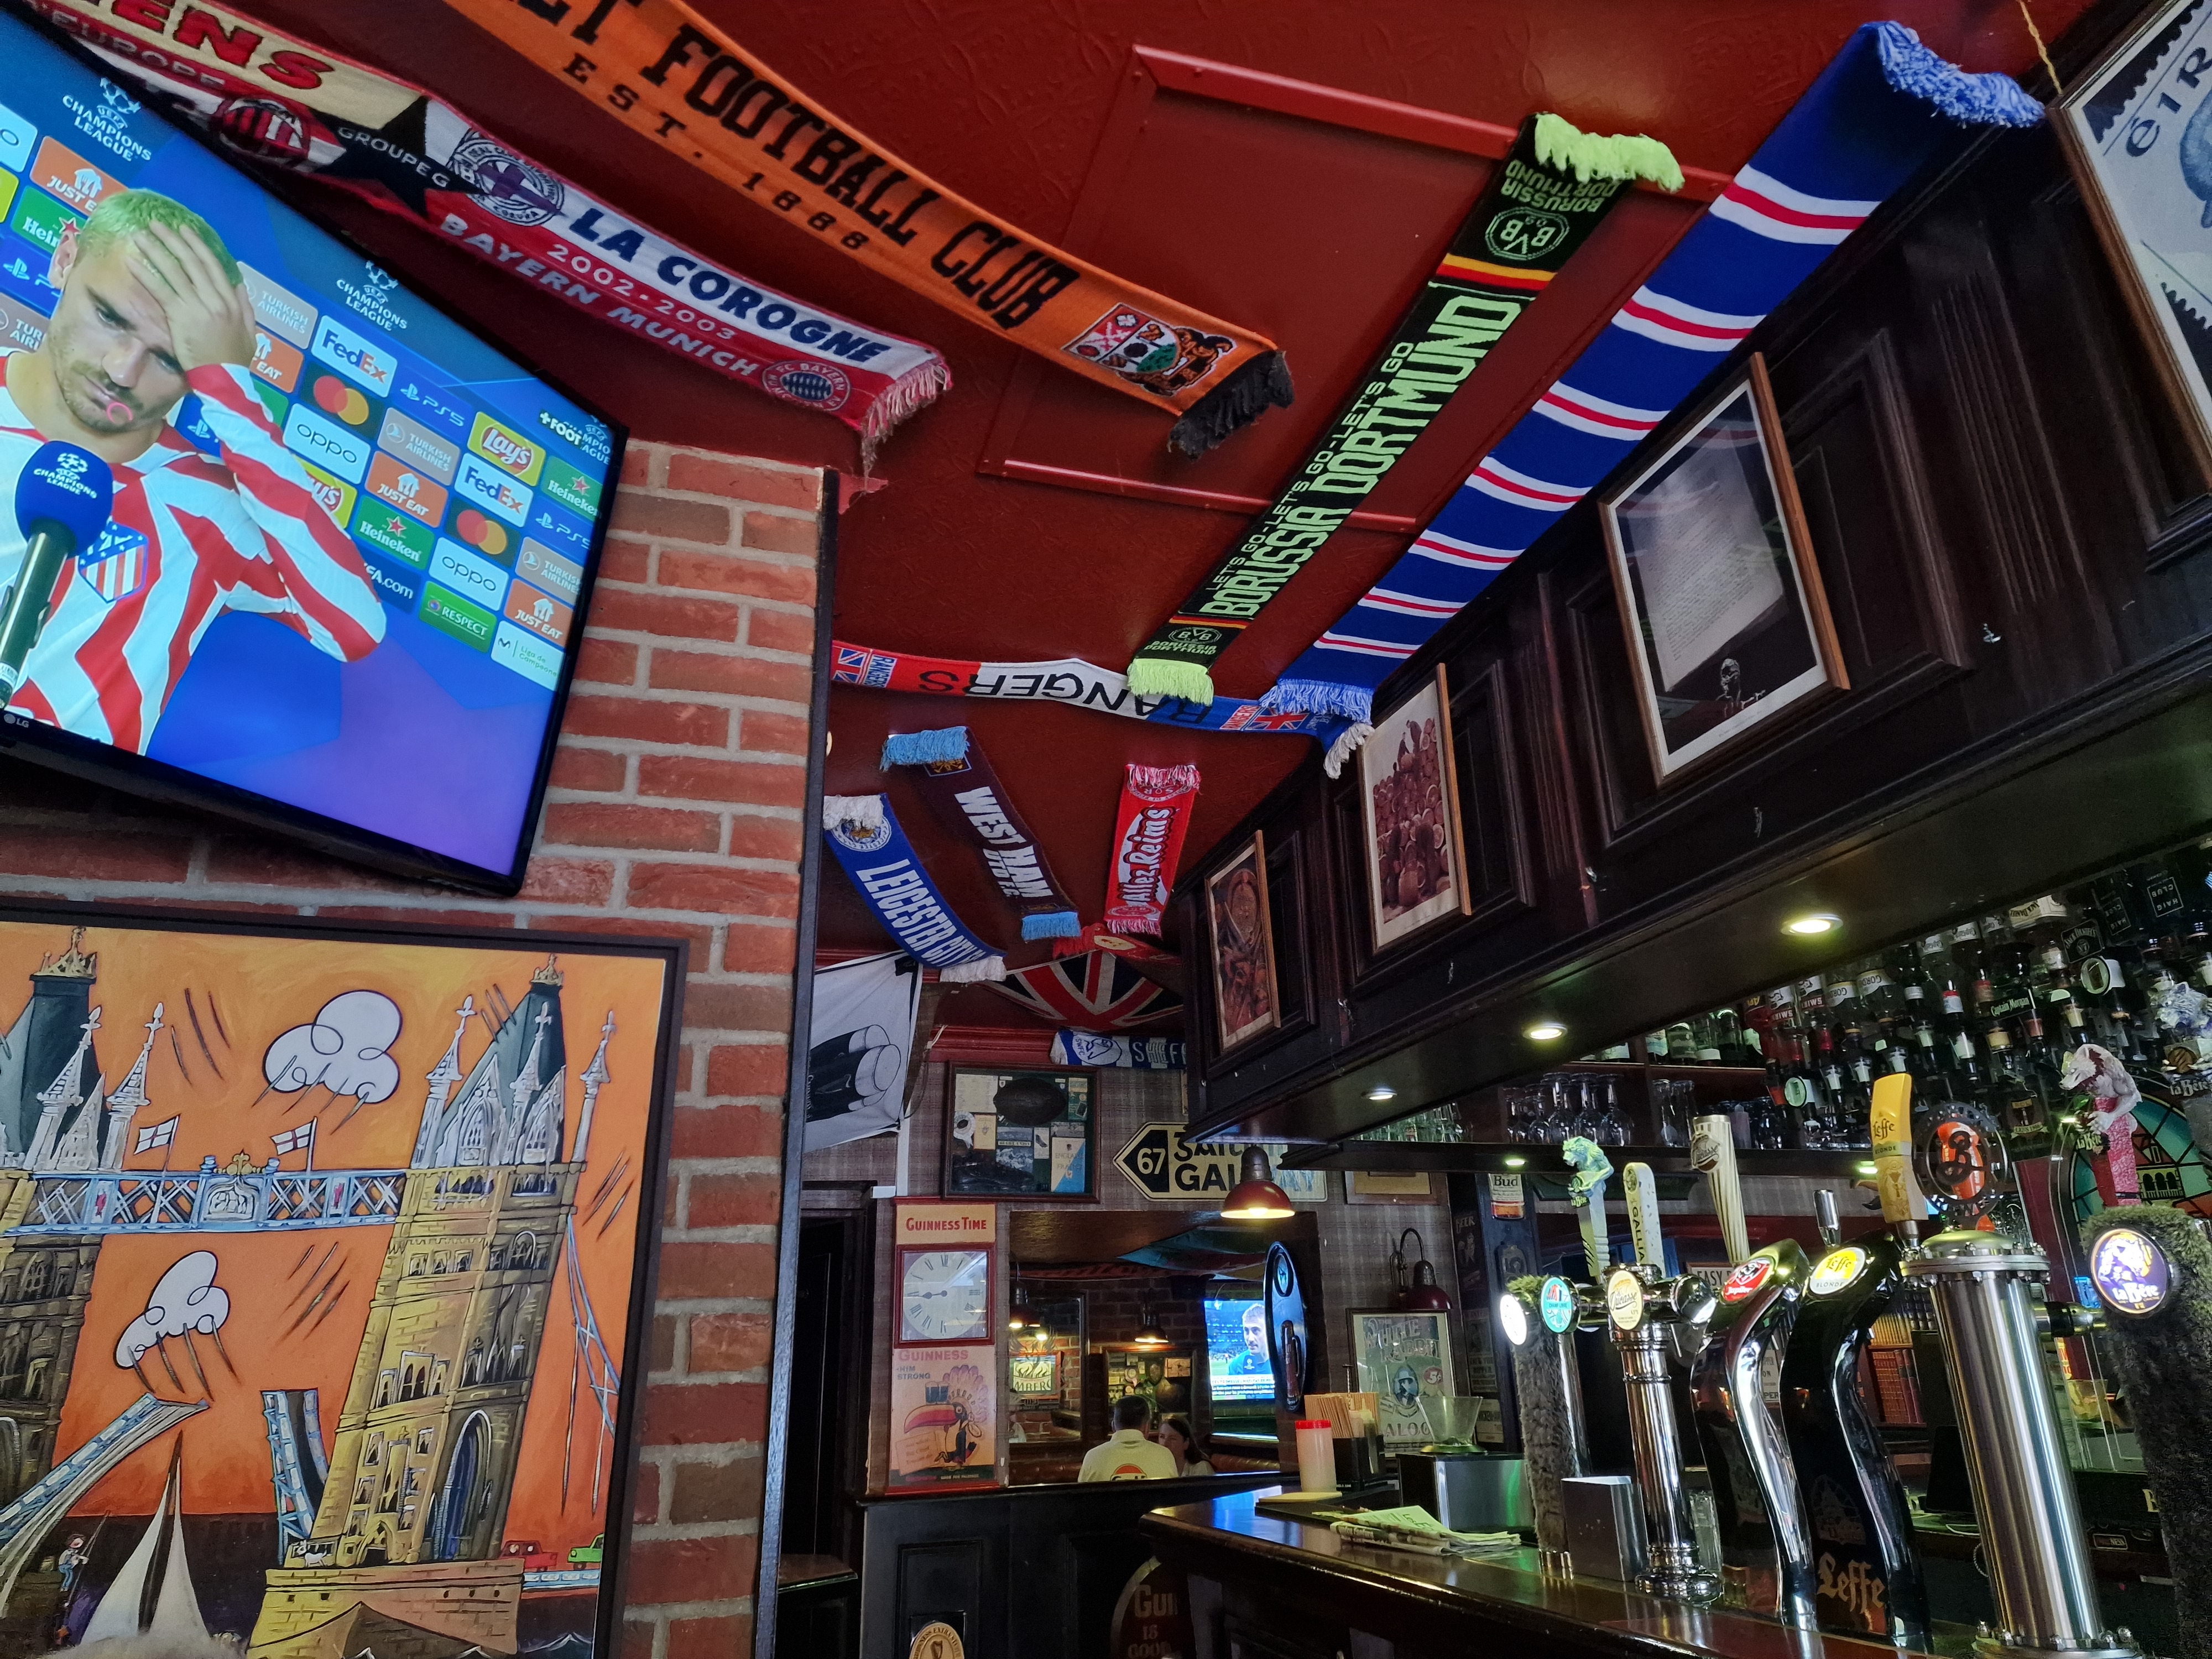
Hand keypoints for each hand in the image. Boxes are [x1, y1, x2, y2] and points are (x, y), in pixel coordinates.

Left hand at [125, 222, 254, 372]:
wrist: (225, 380)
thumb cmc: (235, 361)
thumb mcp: (249, 332)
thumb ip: (245, 307)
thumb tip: (238, 285)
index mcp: (231, 302)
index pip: (213, 266)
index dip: (197, 246)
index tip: (185, 231)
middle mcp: (215, 299)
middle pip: (192, 262)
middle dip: (174, 241)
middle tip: (157, 224)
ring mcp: (198, 307)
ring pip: (175, 271)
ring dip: (156, 250)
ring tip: (140, 236)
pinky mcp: (181, 317)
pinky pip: (161, 290)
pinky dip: (146, 275)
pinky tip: (132, 262)